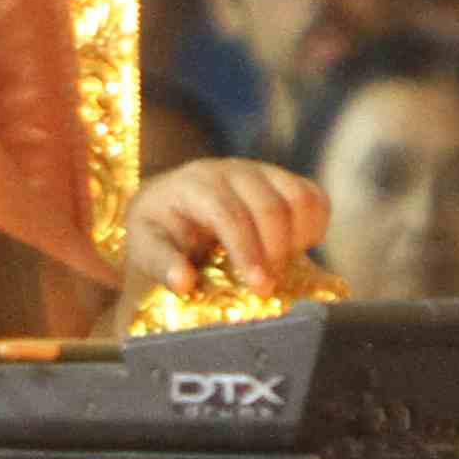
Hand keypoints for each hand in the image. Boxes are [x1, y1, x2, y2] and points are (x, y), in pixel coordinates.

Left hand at [119, 162, 327, 303]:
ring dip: (298, 239)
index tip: (261, 287)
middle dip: (276, 252)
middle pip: (270, 207)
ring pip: (299, 198)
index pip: (229, 214)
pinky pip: (313, 198)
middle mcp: (231, 170)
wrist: (171, 212)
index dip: (249, 251)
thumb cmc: (158, 234)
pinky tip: (297, 251)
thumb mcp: (145, 249)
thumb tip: (183, 282)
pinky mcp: (281, 181)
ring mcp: (261, 171)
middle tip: (269, 288)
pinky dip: (314, 226)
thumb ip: (161, 264)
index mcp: (194, 184)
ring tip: (280, 269)